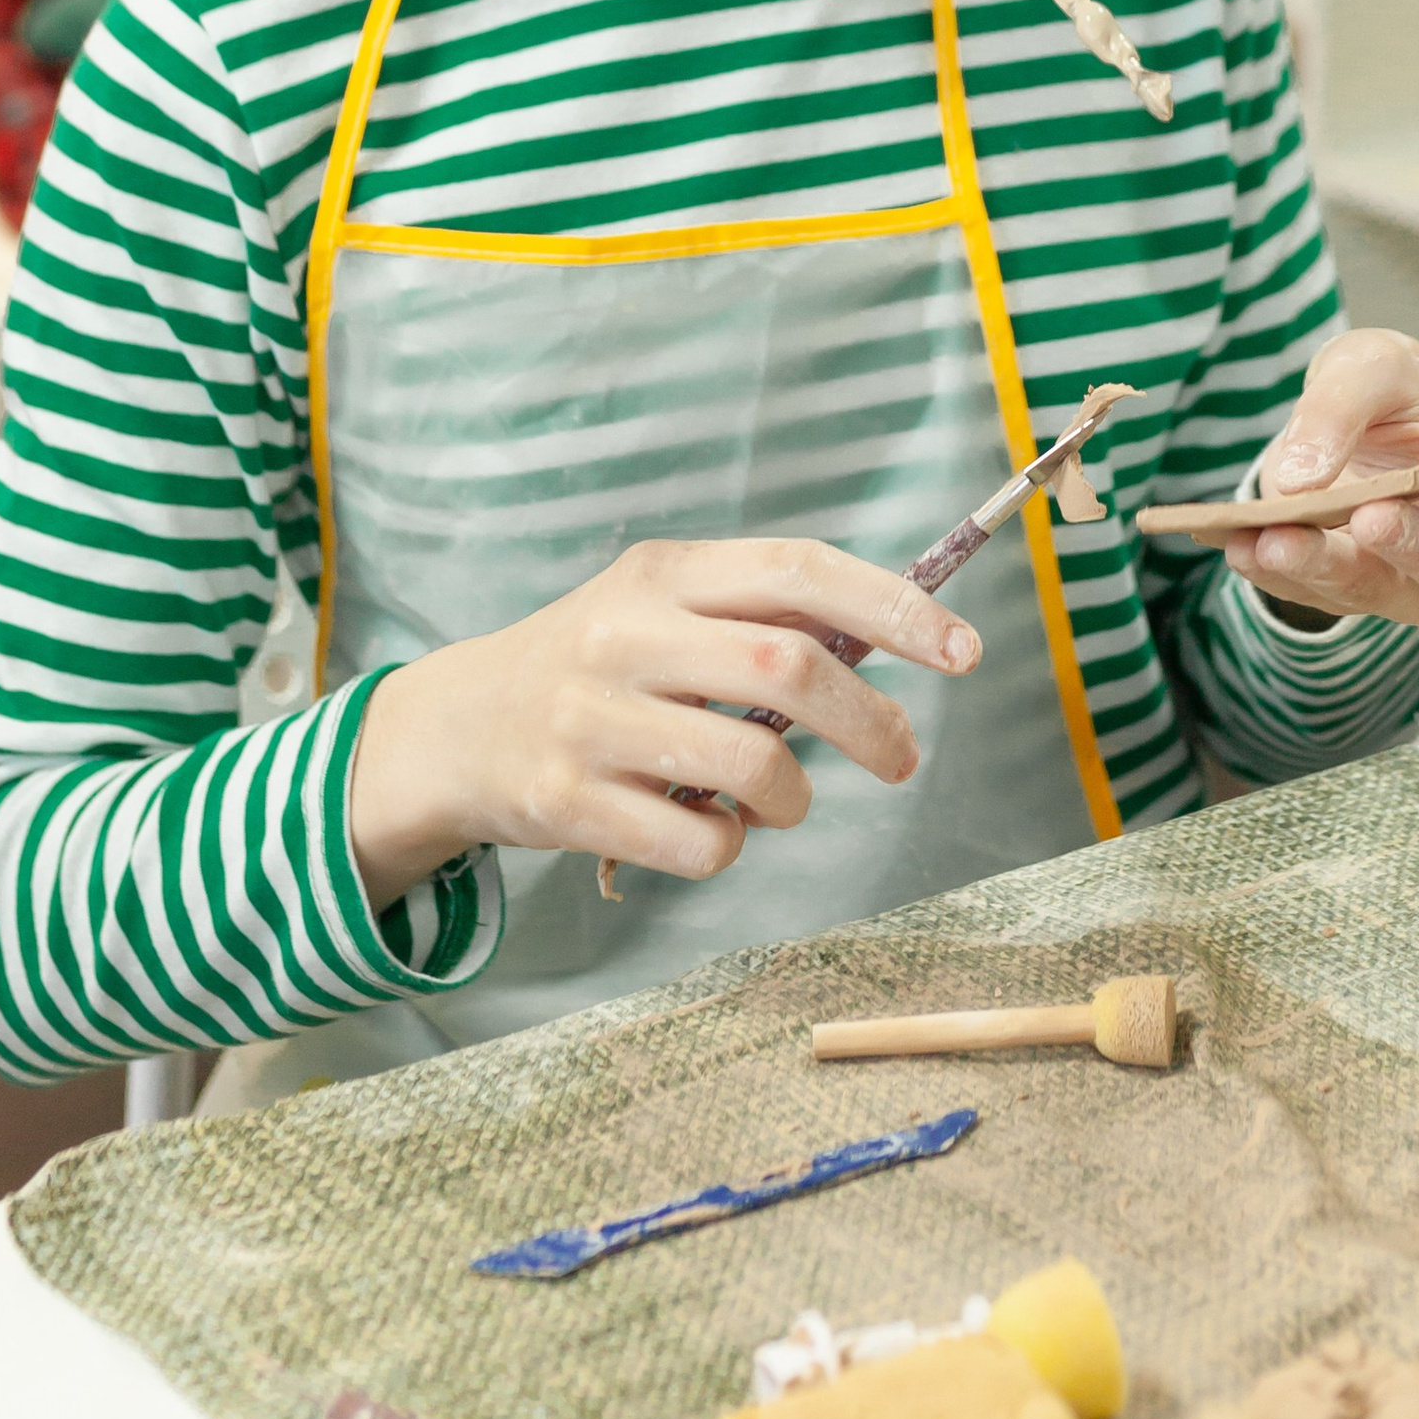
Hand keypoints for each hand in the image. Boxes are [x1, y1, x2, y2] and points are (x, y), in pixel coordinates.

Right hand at [346, 538, 979, 909]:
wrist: (457, 728)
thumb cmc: (595, 665)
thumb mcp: (662, 605)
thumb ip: (761, 614)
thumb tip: (900, 635)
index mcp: (662, 572)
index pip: (798, 570)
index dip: (893, 607)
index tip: (961, 651)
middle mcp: (624, 635)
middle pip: (789, 668)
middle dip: (869, 720)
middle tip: (900, 756)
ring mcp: (592, 720)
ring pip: (755, 769)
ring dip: (797, 799)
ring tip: (784, 800)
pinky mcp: (569, 803)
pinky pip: (701, 845)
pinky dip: (731, 848)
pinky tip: (710, 828)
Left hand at [1225, 328, 1418, 626]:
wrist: (1334, 417)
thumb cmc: (1382, 388)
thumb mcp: (1364, 366)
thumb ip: (1341, 408)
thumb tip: (1300, 480)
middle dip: (1415, 549)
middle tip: (1369, 519)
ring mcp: (1409, 575)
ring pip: (1385, 593)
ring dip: (1330, 570)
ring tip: (1275, 540)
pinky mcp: (1351, 588)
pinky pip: (1318, 595)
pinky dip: (1276, 574)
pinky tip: (1240, 546)